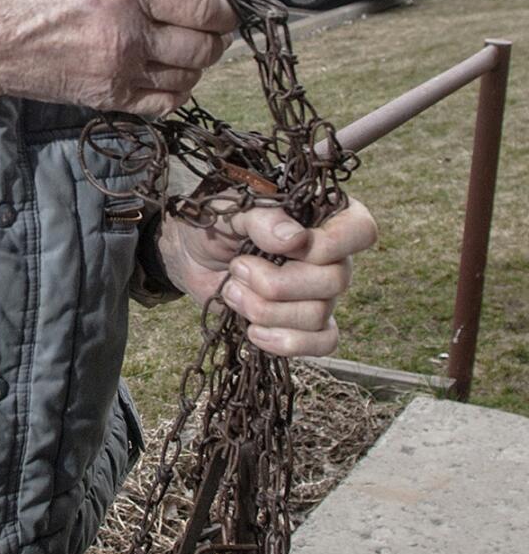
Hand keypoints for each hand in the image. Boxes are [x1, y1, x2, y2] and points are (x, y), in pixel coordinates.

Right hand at [0, 0, 236, 115]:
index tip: (221, 6)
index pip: (203, 7)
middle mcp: (128, 34)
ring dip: (196, 64)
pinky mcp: (104, 98)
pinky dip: (175, 91)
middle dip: (214, 37)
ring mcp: (118, 71)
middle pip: (203, 45)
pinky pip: (163, 104)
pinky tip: (166, 75)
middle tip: (208, 27)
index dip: (223, 8)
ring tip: (186, 49)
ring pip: (188, 77)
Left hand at [156, 195, 377, 357]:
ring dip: (264, 309)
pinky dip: (286, 343)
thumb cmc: (219, 222)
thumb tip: (296, 240)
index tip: (286, 246)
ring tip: (232, 290)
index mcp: (325, 217)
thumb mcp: (234, 209)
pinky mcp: (305, 323)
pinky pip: (322, 343)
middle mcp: (332, 256)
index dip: (329, 245)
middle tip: (238, 267)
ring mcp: (321, 292)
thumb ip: (264, 218)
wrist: (193, 254)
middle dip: (276, 283)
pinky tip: (254, 332)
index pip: (360, 230)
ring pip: (317, 315)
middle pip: (335, 281)